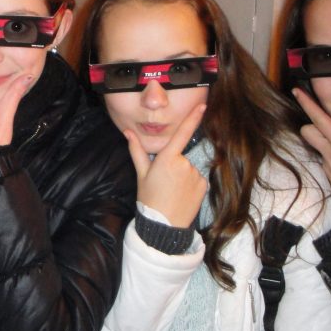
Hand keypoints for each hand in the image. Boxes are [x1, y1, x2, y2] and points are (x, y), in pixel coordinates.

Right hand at [127, 103, 207, 228]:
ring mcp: (195, 174)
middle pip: (180, 156)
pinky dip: (190, 184)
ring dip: (182, 175)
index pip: (182, 133)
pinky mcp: (203, 184)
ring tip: (172, 191)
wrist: (163, 225)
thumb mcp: (141, 173)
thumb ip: (137, 150)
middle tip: (163, 182)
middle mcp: (184, 164)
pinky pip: (196, 178)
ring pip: (188, 168)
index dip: (193, 117)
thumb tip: (127, 132)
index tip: (203, 105)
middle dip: (174, 164)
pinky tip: (182, 195)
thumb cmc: (149, 198)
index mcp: (167, 158)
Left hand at [292, 88, 330, 216]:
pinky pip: (323, 155)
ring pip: (313, 143)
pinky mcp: (329, 173)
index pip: (321, 120)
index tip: (297, 91)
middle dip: (311, 122)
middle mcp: (330, 153)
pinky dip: (328, 149)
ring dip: (319, 135)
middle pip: (308, 130)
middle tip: (323, 116)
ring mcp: (327, 163)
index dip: (308, 105)